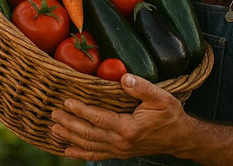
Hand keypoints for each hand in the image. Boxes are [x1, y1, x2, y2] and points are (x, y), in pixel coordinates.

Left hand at [51, 73, 188, 160]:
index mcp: (128, 128)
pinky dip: (80, 153)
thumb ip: (142, 87)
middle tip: (53, 115)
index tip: (67, 102)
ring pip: (89, 145)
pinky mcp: (120, 153)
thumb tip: (124, 77)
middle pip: (88, 133)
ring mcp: (119, 150)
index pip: (98, 118)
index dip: (81, 110)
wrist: (179, 137)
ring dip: (70, 137)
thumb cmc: (170, 115)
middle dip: (69, 123)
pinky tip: (68, 150)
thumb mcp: (161, 97)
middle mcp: (120, 142)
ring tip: (54, 129)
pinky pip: (96, 155)